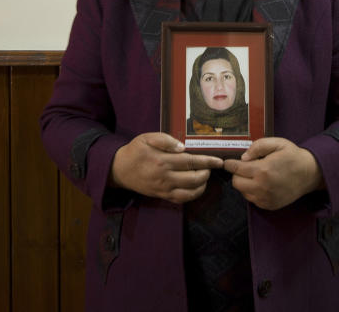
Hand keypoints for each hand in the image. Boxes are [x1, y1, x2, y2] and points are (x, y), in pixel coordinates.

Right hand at [109, 132, 223, 203]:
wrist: (119, 170)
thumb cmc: (135, 151)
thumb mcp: (147, 138)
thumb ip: (165, 140)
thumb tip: (182, 147)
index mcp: (162, 160)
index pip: (190, 161)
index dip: (207, 161)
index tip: (219, 161)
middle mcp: (165, 177)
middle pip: (193, 178)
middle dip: (207, 173)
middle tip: (210, 166)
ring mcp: (164, 189)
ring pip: (190, 192)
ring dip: (202, 185)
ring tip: (204, 176)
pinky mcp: (162, 196)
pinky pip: (181, 199)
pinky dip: (193, 195)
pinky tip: (196, 187)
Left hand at [223, 138, 325, 210]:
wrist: (310, 174)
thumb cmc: (293, 156)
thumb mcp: (277, 143)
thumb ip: (257, 146)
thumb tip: (243, 157)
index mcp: (263, 170)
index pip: (236, 169)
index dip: (229, 164)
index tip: (227, 162)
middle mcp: (263, 187)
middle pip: (236, 182)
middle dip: (237, 174)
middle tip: (246, 167)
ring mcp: (266, 198)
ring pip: (243, 192)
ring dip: (245, 183)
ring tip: (257, 175)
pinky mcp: (269, 205)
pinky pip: (252, 199)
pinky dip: (253, 191)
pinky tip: (262, 183)